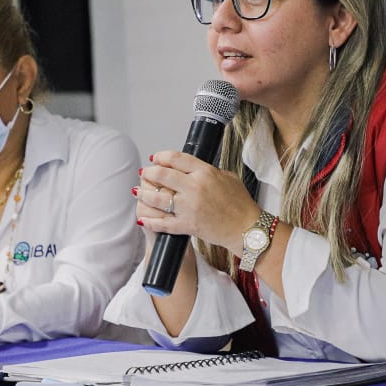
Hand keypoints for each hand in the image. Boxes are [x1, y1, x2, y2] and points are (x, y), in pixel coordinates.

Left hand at [135, 150, 259, 254]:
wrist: (247, 229)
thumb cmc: (240, 204)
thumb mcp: (228, 178)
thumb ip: (208, 171)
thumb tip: (192, 168)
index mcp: (205, 172)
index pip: (176, 158)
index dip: (161, 156)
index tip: (155, 158)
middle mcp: (195, 188)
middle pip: (162, 175)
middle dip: (149, 173)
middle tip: (144, 173)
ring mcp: (189, 207)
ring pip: (157, 198)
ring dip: (144, 194)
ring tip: (138, 191)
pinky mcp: (188, 225)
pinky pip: (163, 223)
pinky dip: (150, 220)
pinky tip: (142, 217)